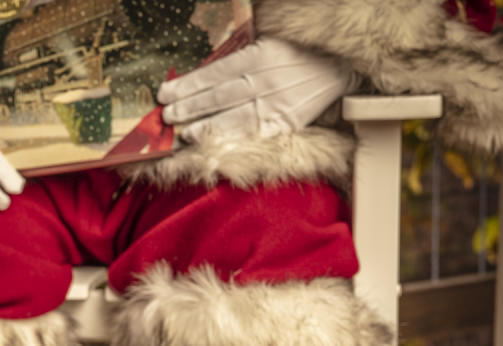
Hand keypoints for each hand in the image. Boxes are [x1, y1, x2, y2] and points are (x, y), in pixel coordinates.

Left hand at [157, 37, 353, 140]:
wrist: (339, 66)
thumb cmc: (296, 53)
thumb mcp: (266, 43)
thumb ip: (237, 57)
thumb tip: (200, 76)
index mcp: (258, 55)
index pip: (213, 74)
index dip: (186, 86)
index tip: (164, 94)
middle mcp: (266, 80)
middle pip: (218, 97)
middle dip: (188, 108)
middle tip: (166, 117)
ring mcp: (277, 104)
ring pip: (233, 118)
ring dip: (204, 127)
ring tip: (183, 133)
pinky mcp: (287, 123)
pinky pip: (255, 134)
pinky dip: (233, 140)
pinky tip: (215, 144)